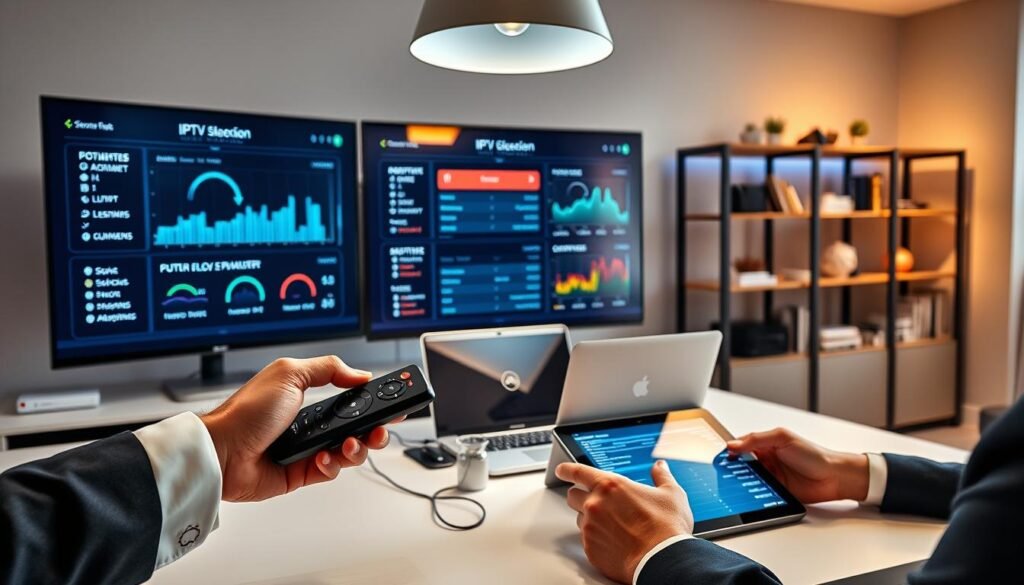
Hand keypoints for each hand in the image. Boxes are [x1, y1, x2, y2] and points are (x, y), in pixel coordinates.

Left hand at [200, 356, 397, 501]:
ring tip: (348, 444)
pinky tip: (322, 458)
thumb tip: (360, 373)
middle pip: (357, 427)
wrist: (222, 451)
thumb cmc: (246, 411)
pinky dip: (332, 465)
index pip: (352, 397)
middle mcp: (310, 423)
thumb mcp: (289, 374)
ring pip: (349, 452)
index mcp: (309, 397)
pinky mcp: (301, 474)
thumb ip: (328, 369)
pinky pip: (331, 471)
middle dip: (375, 428)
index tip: (394, 401)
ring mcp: (307, 449)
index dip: (375, 400)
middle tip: (380, 429)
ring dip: (356, 448)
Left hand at [556, 461, 692, 583]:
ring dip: (590, 518)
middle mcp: (595, 504)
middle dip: (580, 496)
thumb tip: (660, 468)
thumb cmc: (666, 528)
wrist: (662, 559)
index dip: (567, 469)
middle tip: (596, 501)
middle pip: (572, 495)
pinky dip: (596, 538)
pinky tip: (613, 541)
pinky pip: (586, 540)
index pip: (577, 471)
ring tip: (612, 525)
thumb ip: (661, 476)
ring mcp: (590, 528)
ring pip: (580, 518)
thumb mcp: (671, 494)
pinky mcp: (590, 548)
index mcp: (610, 485)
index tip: (562, 470)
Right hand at [727, 428, 867, 503]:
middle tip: (722, 471)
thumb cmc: (814, 454)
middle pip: (741, 464)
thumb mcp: (782, 439)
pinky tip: (747, 494)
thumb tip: (733, 444)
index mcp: (765, 444)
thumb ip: (756, 439)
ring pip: (748, 480)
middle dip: (732, 468)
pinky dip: (752, 494)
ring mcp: (770, 477)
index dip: (730, 450)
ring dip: (741, 481)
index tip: (720, 455)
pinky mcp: (774, 492)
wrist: (834, 477)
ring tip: (732, 483)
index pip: (741, 445)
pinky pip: (758, 493)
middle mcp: (766, 460)